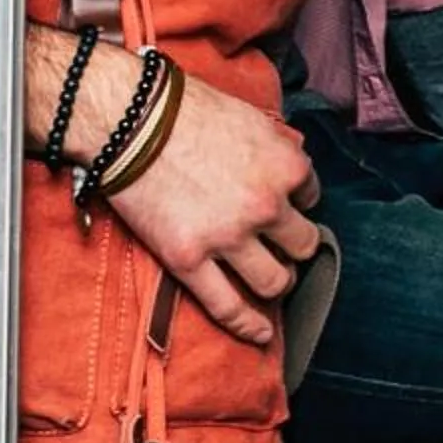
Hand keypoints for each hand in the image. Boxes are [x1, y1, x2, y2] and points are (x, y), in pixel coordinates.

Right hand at [24, 24, 319, 344]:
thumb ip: (275, 144)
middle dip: (294, 246)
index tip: (286, 204)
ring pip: (275, 281)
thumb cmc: (185, 108)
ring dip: (277, 282)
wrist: (130, 120)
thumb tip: (290, 155)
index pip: (312, 194)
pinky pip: (229, 307)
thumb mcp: (249, 116)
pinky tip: (262, 334)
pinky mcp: (190, 261)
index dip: (298, 200)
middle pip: (303, 244)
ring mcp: (230, 238)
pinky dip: (250, 326)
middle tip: (280, 246)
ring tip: (269, 280)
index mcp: (286, 166)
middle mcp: (267, 206)